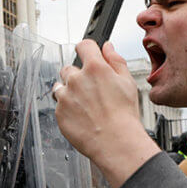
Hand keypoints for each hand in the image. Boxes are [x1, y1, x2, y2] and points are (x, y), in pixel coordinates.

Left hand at [53, 40, 159, 187]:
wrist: (115, 141)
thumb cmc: (124, 115)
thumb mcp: (127, 82)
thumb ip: (116, 60)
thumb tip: (108, 47)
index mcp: (95, 68)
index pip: (84, 45)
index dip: (87, 50)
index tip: (89, 55)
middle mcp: (76, 79)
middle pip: (69, 68)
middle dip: (78, 75)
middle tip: (91, 90)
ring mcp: (65, 96)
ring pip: (60, 86)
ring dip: (69, 91)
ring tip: (85, 105)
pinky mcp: (59, 112)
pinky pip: (59, 105)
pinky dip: (67, 108)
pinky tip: (81, 116)